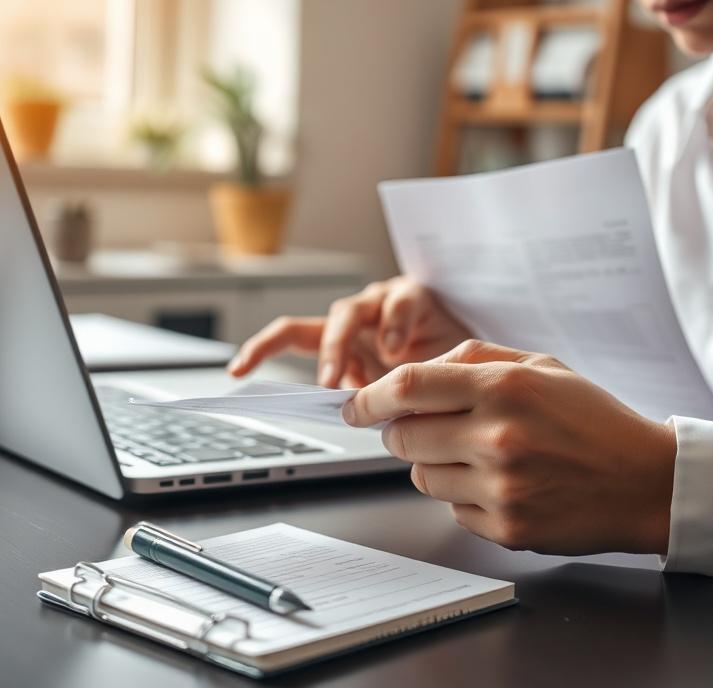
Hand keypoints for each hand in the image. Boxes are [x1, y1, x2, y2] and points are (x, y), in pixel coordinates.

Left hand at [226, 277, 472, 387]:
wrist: (476, 363)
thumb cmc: (431, 380)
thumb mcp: (392, 396)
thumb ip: (367, 401)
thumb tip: (344, 419)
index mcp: (342, 344)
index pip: (291, 338)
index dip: (260, 350)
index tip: (236, 371)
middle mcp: (353, 321)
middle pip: (313, 326)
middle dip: (315, 357)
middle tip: (326, 385)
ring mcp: (380, 304)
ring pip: (347, 312)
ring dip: (344, 344)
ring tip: (354, 374)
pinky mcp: (413, 294)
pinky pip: (399, 301)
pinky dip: (395, 325)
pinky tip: (398, 348)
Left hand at [342, 340, 676, 555]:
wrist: (645, 480)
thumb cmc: (593, 419)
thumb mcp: (541, 365)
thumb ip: (474, 357)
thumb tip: (413, 375)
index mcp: (504, 386)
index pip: (408, 387)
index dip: (369, 397)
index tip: (354, 406)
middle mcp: (498, 435)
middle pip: (403, 436)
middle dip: (396, 432)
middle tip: (416, 429)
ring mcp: (501, 486)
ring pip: (421, 478)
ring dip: (432, 465)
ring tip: (474, 454)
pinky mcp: (506, 526)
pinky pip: (453, 509)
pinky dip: (464, 495)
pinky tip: (502, 483)